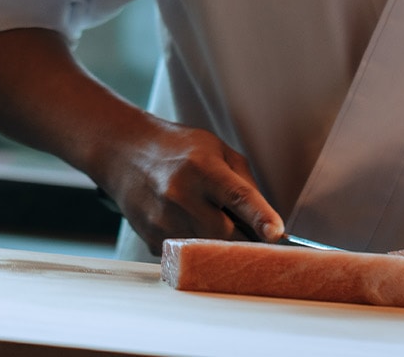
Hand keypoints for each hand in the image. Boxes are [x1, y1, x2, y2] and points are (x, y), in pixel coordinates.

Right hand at [96, 119, 283, 254]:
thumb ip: (245, 183)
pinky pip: (189, 254)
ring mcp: (163, 220)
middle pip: (226, 234)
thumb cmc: (178, 150)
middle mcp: (180, 195)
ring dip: (220, 242)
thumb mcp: (217, 150)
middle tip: (250, 230)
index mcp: (202, 168)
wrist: (126, 154)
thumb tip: (267, 221)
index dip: (260, 217)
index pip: (237, 196)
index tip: (277, 233)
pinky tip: (188, 221)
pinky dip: (198, 244)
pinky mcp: (153, 239)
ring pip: (208, 249)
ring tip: (211, 217)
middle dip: (244, 237)